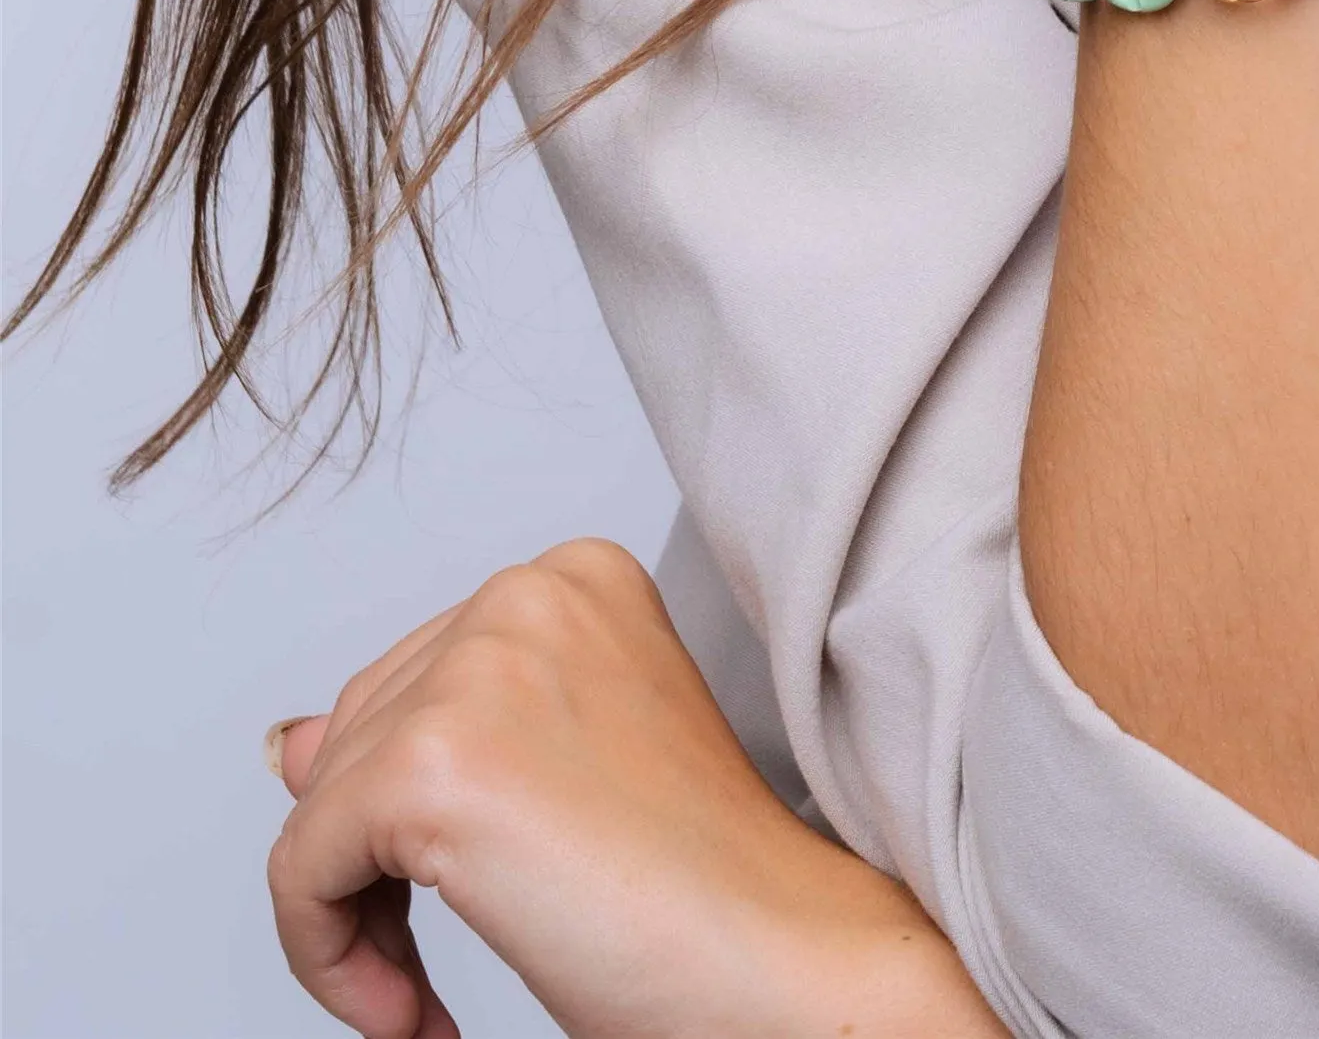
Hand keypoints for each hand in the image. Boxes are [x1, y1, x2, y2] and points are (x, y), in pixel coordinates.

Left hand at [266, 537, 1005, 1038]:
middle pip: (355, 734)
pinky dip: (329, 963)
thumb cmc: (702, 880)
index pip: (413, 683)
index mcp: (578, 578)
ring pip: (317, 805)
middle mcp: (527, 593)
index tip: (480, 886)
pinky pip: (296, 872)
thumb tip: (288, 745)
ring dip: (352, 922)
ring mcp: (479, 666)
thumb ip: (423, 734)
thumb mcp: (552, 774)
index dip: (414, 814)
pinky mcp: (428, 762)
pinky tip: (414, 1012)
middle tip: (438, 963)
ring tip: (426, 994)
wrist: (775, 951)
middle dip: (374, 864)